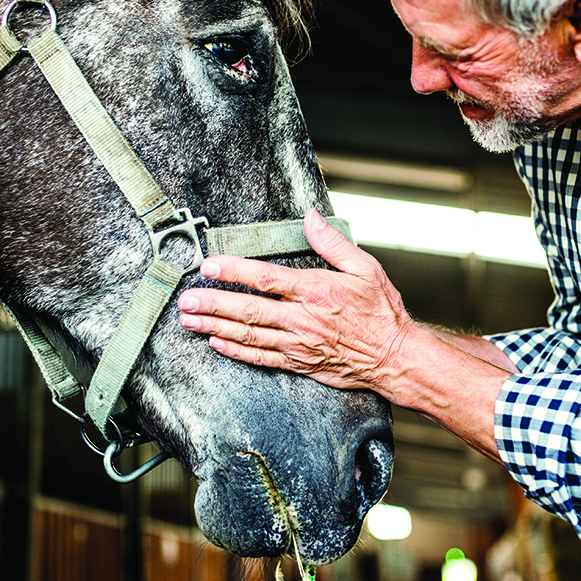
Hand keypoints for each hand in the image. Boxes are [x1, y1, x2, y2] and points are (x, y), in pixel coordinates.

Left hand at [177, 208, 415, 393]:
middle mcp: (302, 319)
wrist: (394, 357)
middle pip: (248, 310)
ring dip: (215, 326)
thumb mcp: (366, 268)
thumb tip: (311, 217)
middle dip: (212, 303)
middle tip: (186, 299)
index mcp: (316, 291)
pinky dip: (236, 350)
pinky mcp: (298, 363)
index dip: (233, 271)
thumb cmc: (381, 312)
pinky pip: (260, 357)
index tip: (209, 265)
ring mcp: (298, 344)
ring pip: (248, 334)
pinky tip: (216, 342)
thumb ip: (333, 243)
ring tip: (189, 320)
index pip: (266, 278)